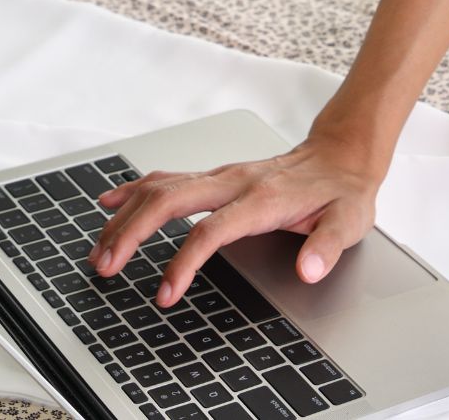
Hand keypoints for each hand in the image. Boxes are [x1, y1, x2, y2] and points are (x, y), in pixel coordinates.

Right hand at [85, 133, 384, 306]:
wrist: (341, 156)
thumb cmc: (341, 192)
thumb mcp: (348, 222)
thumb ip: (328, 247)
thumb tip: (309, 270)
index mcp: (261, 199)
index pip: (211, 231)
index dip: (183, 262)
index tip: (165, 293)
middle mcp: (233, 182)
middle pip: (169, 201)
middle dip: (131, 233)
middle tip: (106, 267)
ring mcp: (220, 176)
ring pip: (160, 187)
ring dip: (125, 216)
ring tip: (100, 248)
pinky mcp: (214, 176)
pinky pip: (165, 178)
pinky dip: (133, 190)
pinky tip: (110, 201)